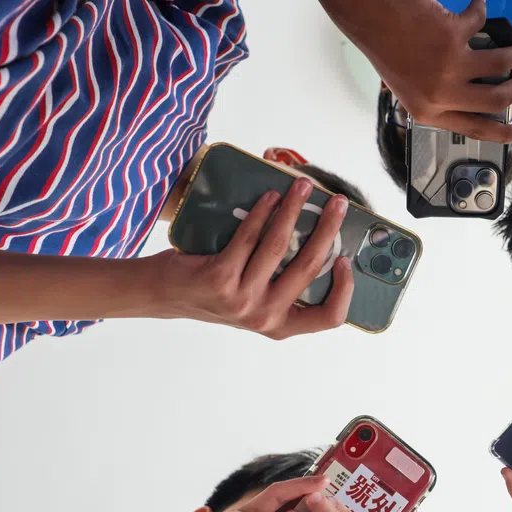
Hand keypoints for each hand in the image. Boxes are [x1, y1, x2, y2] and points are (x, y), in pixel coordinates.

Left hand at [156, 177, 353, 338]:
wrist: (166, 295)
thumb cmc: (217, 292)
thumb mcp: (257, 302)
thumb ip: (285, 286)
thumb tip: (320, 242)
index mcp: (281, 325)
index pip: (329, 317)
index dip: (345, 289)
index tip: (345, 259)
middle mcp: (264, 317)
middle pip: (308, 268)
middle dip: (328, 228)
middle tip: (336, 204)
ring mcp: (242, 300)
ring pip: (279, 246)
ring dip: (294, 209)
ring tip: (301, 187)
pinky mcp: (219, 279)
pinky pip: (249, 238)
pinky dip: (262, 212)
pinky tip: (270, 196)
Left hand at [356, 0, 511, 142]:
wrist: (365, 12)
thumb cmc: (383, 44)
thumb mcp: (408, 85)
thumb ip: (439, 95)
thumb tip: (479, 87)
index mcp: (428, 110)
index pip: (475, 129)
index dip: (504, 134)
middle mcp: (440, 93)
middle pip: (497, 100)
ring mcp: (448, 65)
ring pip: (502, 63)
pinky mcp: (452, 34)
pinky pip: (481, 22)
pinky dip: (481, 9)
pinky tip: (477, 5)